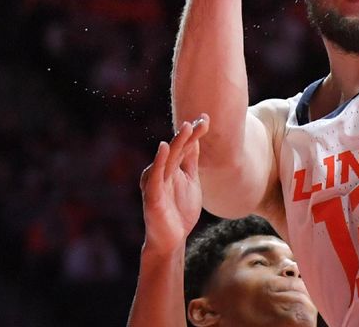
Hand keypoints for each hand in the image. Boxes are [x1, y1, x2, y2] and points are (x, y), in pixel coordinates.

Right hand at [140, 115, 209, 255]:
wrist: (171, 240)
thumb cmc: (180, 210)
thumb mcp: (190, 181)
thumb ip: (190, 162)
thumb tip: (196, 140)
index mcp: (172, 168)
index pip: (185, 146)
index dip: (195, 133)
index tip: (206, 118)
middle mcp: (162, 172)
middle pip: (177, 149)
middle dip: (188, 133)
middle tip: (200, 119)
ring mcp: (156, 182)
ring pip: (167, 158)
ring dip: (177, 142)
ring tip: (186, 127)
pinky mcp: (151, 195)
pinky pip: (155, 175)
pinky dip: (159, 161)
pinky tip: (164, 147)